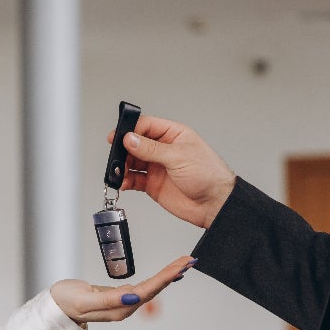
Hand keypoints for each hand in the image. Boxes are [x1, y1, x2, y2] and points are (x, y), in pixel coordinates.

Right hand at [51, 256, 195, 323]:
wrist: (55, 307)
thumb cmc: (66, 302)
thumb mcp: (84, 300)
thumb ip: (108, 300)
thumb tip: (132, 297)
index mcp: (119, 308)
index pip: (148, 290)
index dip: (165, 277)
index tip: (180, 266)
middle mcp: (125, 307)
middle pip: (154, 288)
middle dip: (172, 274)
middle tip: (189, 261)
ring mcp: (123, 303)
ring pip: (151, 288)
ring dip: (168, 276)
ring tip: (183, 265)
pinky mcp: (119, 297)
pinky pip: (144, 286)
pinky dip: (157, 279)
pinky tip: (164, 275)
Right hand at [107, 114, 236, 228]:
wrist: (214, 204)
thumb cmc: (208, 174)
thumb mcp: (178, 156)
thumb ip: (152, 149)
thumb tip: (130, 139)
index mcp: (172, 135)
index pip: (146, 126)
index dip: (130, 130)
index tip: (118, 136)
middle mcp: (163, 149)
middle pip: (135, 143)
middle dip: (123, 149)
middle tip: (116, 156)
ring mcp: (157, 166)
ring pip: (132, 161)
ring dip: (122, 166)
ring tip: (118, 171)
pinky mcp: (152, 183)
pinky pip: (133, 179)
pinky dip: (125, 180)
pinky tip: (123, 182)